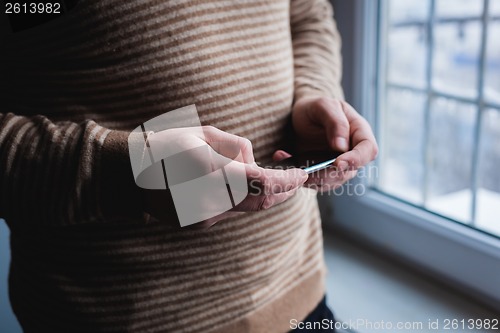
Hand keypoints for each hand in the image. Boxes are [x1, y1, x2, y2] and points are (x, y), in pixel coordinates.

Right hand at [141, 126, 307, 227]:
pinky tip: (242, 187)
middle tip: (296, 179)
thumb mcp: (202, 133)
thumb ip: (235, 146)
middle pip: (261, 201)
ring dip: (265, 195)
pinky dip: (244, 200)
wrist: (129, 175)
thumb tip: (254, 162)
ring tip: (274, 180)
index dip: (286, 179)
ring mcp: (204, 216)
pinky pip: (231, 211)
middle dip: (284, 191)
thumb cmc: (166, 145)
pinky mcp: (199, 223)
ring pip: (248, 207)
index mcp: (209, 172)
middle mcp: (209, 200)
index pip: (262, 182)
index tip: (301, 173)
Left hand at [291, 96, 377, 191]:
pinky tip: (286, 160)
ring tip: (295, 166)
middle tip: (310, 171)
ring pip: (333, 181)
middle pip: (350, 171)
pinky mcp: (323, 173)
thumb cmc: (313, 108)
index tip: (338, 163)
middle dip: (330, 174)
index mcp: (359, 132)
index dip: (356, 159)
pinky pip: (317, 183)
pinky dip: (301, 177)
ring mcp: (338, 165)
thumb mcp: (322, 105)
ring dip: (314, 179)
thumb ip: (335, 122)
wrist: (298, 118)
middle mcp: (352, 151)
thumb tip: (342, 146)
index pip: (368, 150)